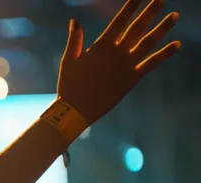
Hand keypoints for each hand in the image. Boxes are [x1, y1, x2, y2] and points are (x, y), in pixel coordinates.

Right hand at [58, 0, 179, 124]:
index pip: (120, 20)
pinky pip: (152, 63)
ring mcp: (127, 65)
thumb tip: (75, 21)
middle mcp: (117, 52)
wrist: (75, 110)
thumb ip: (74, 39)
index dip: (130, 6)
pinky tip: (177, 44)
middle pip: (138, 27)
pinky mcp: (132, 78)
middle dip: (151, 11)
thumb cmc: (68, 85)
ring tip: (175, 15)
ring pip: (149, 42)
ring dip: (163, 28)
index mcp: (101, 46)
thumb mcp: (68, 60)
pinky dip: (165, 54)